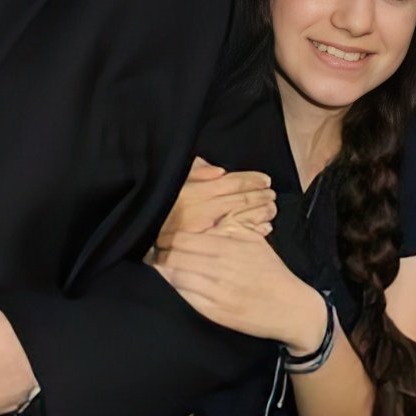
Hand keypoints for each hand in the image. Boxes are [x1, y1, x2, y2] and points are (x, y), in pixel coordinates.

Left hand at [151, 227, 325, 351]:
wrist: (292, 308)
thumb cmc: (270, 271)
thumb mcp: (253, 240)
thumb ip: (229, 226)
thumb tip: (203, 215)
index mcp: (228, 247)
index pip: (183, 238)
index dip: (166, 237)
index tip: (157, 235)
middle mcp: (221, 268)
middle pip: (175, 257)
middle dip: (159, 253)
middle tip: (150, 250)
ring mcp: (217, 292)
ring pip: (176, 277)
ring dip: (162, 271)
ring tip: (154, 265)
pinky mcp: (215, 313)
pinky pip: (184, 297)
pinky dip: (173, 289)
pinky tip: (167, 284)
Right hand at [154, 157, 274, 253]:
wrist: (143, 241)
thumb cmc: (155, 208)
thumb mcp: (170, 185)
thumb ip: (193, 175)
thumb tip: (218, 171)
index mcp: (195, 193)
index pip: (230, 183)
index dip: (250, 180)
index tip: (265, 179)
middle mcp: (203, 211)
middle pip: (239, 200)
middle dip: (260, 196)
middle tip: (273, 193)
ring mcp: (208, 230)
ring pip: (242, 218)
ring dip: (260, 212)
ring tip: (272, 207)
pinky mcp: (210, 245)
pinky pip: (237, 236)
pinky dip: (254, 231)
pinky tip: (265, 228)